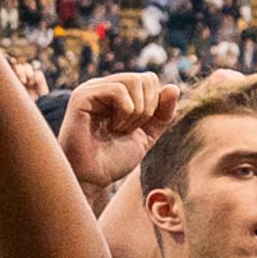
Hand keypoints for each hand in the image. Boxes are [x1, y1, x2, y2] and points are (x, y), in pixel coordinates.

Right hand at [59, 73, 178, 196]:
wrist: (91, 179)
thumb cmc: (113, 160)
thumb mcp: (146, 136)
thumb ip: (162, 114)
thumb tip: (174, 87)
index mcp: (115, 93)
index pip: (149, 80)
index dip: (155, 104)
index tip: (139, 128)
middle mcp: (102, 86)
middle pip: (144, 78)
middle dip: (147, 108)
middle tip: (130, 130)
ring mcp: (91, 89)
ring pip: (133, 81)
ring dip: (136, 111)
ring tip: (120, 129)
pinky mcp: (82, 96)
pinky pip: (118, 90)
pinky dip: (124, 112)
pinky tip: (111, 128)